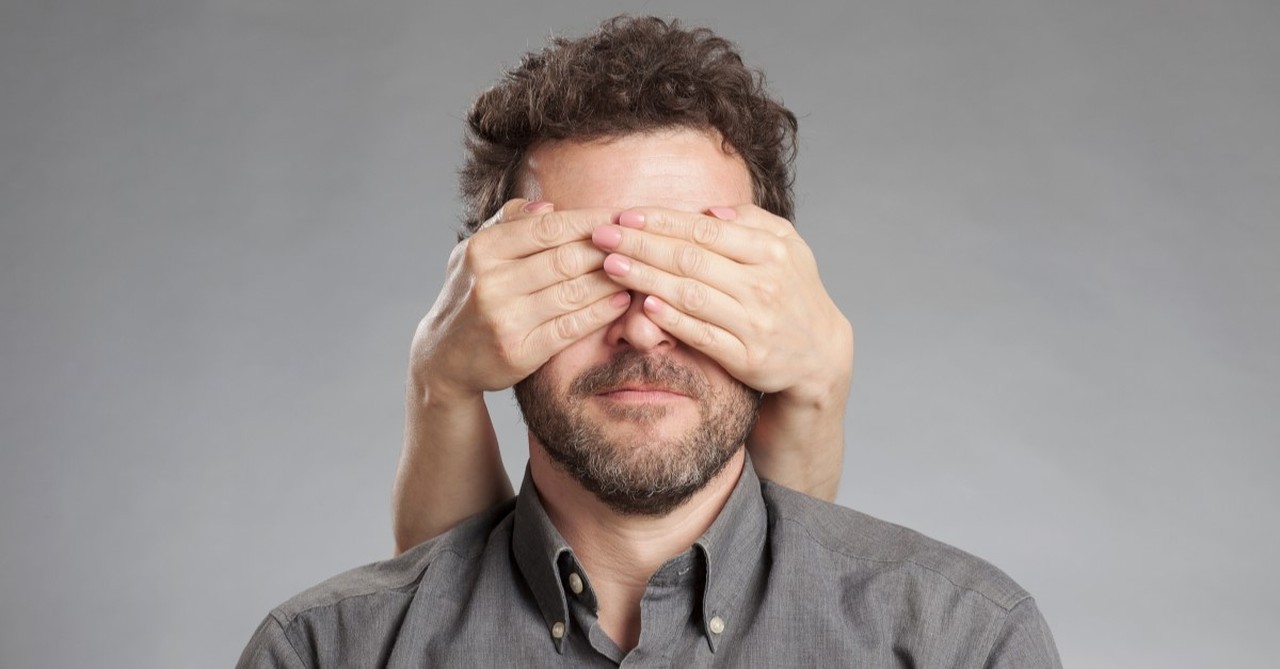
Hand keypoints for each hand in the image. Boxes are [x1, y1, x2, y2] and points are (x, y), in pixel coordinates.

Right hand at [410, 199, 630, 401]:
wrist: (444, 357)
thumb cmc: (469, 295)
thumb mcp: (475, 253)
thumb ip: (509, 223)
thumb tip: (550, 205)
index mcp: (482, 251)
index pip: (548, 228)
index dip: (589, 221)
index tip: (620, 216)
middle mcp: (491, 283)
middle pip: (565, 258)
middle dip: (607, 249)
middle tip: (637, 243)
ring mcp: (505, 319)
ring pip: (573, 292)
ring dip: (611, 280)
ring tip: (636, 270)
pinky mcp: (520, 351)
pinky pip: (571, 326)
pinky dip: (601, 312)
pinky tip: (621, 301)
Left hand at [589, 204, 852, 406]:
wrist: (820, 353)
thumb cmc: (793, 290)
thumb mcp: (788, 246)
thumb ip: (751, 221)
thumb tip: (710, 210)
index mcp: (770, 251)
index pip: (705, 230)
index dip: (661, 221)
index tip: (625, 214)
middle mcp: (763, 284)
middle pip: (691, 259)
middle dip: (641, 245)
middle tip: (603, 236)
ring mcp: (754, 322)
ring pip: (690, 295)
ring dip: (646, 279)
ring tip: (611, 266)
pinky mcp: (746, 357)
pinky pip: (702, 335)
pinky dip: (672, 320)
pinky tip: (645, 305)